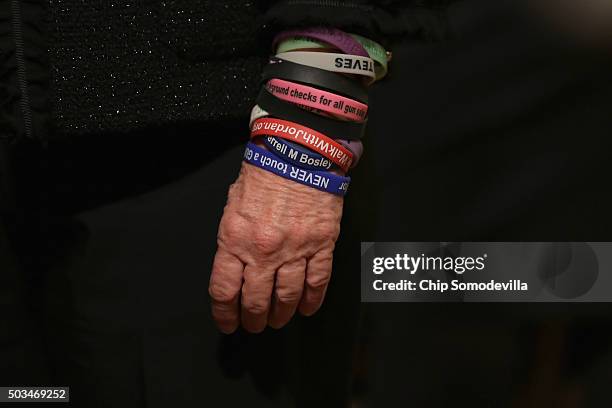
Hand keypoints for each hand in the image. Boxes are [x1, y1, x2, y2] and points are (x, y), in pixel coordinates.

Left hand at [209, 162, 342, 332]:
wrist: (299, 152)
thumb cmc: (264, 174)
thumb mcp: (233, 205)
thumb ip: (233, 238)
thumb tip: (235, 264)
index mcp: (235, 239)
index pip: (224, 290)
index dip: (225, 314)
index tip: (228, 322)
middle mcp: (263, 250)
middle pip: (256, 300)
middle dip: (253, 319)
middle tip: (254, 324)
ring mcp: (295, 249)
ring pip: (287, 296)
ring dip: (281, 314)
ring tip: (277, 320)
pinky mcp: (321, 244)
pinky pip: (317, 281)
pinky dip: (312, 300)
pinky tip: (307, 309)